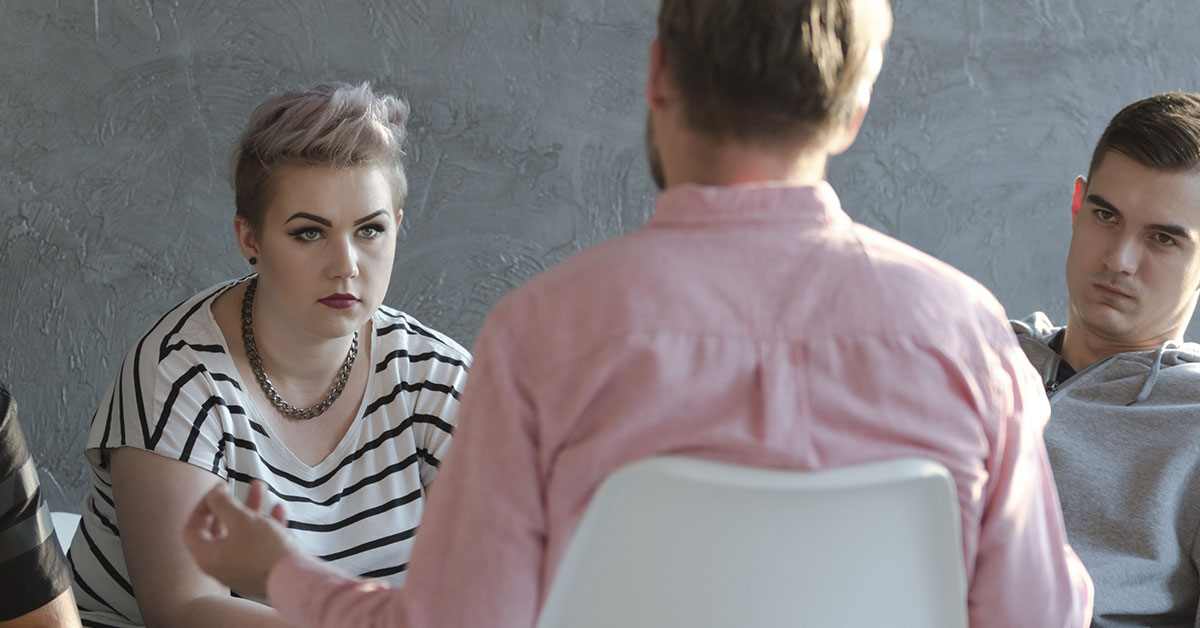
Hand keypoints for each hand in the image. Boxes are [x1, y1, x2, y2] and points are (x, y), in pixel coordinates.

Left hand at [182, 480, 301, 600]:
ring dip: (251, 510)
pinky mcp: (261, 570)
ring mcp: (241, 569)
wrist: (295, 579)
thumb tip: (213, 494)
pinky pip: (258, 544)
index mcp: (208, 556)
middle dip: (231, 505)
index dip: (203, 505)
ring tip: (262, 489)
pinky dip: (266, 526)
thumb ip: (222, 503)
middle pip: (219, 530)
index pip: (192, 528)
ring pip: (241, 534)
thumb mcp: (241, 519)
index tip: (218, 490)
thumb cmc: (263, 550)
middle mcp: (220, 566)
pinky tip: (278, 510)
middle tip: (238, 488)